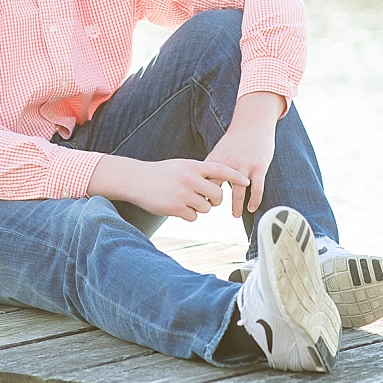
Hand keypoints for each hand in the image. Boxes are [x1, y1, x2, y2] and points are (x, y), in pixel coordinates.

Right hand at [88, 154, 248, 221]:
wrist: (137, 180)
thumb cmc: (160, 173)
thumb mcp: (181, 166)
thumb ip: (198, 172)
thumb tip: (216, 185)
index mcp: (193, 166)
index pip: (221, 170)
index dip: (235, 176)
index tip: (246, 181)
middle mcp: (190, 178)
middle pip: (218, 195)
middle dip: (215, 200)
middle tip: (207, 199)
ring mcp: (183, 194)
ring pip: (206, 208)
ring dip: (199, 208)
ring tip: (185, 201)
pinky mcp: (176, 208)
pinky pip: (193, 217)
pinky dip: (187, 215)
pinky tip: (176, 207)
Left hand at [204, 91, 284, 216]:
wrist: (253, 123)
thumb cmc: (236, 139)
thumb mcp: (219, 150)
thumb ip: (211, 166)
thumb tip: (199, 183)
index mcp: (215, 160)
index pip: (203, 183)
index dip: (200, 195)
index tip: (199, 203)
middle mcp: (228, 164)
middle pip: (218, 190)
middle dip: (214, 202)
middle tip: (215, 211)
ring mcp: (244, 166)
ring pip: (238, 193)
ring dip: (236, 207)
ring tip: (236, 215)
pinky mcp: (259, 167)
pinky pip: (257, 189)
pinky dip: (254, 201)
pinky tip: (252, 208)